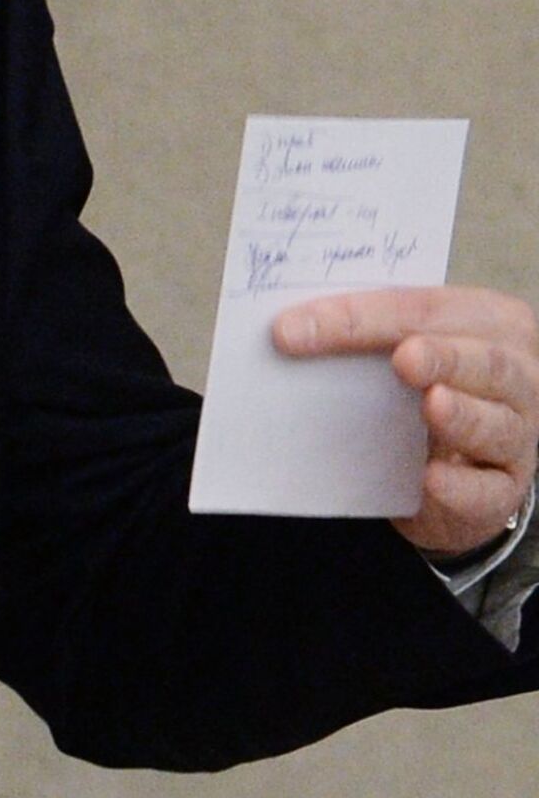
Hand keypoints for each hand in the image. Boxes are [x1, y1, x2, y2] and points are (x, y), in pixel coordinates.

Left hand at [273, 286, 538, 556]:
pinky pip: (488, 490)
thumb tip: (283, 330)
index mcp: (487, 320)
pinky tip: (432, 479)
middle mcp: (517, 372)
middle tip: (404, 359)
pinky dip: (461, 486)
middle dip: (443, 357)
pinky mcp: (504, 487)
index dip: (360, 316)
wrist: (452, 458)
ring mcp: (519, 432)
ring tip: (432, 405)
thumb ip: (360, 335)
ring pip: (500, 423)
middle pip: (482, 360)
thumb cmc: (419, 385)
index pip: (423, 307)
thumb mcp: (395, 348)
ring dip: (464, 415)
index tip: (291, 328)